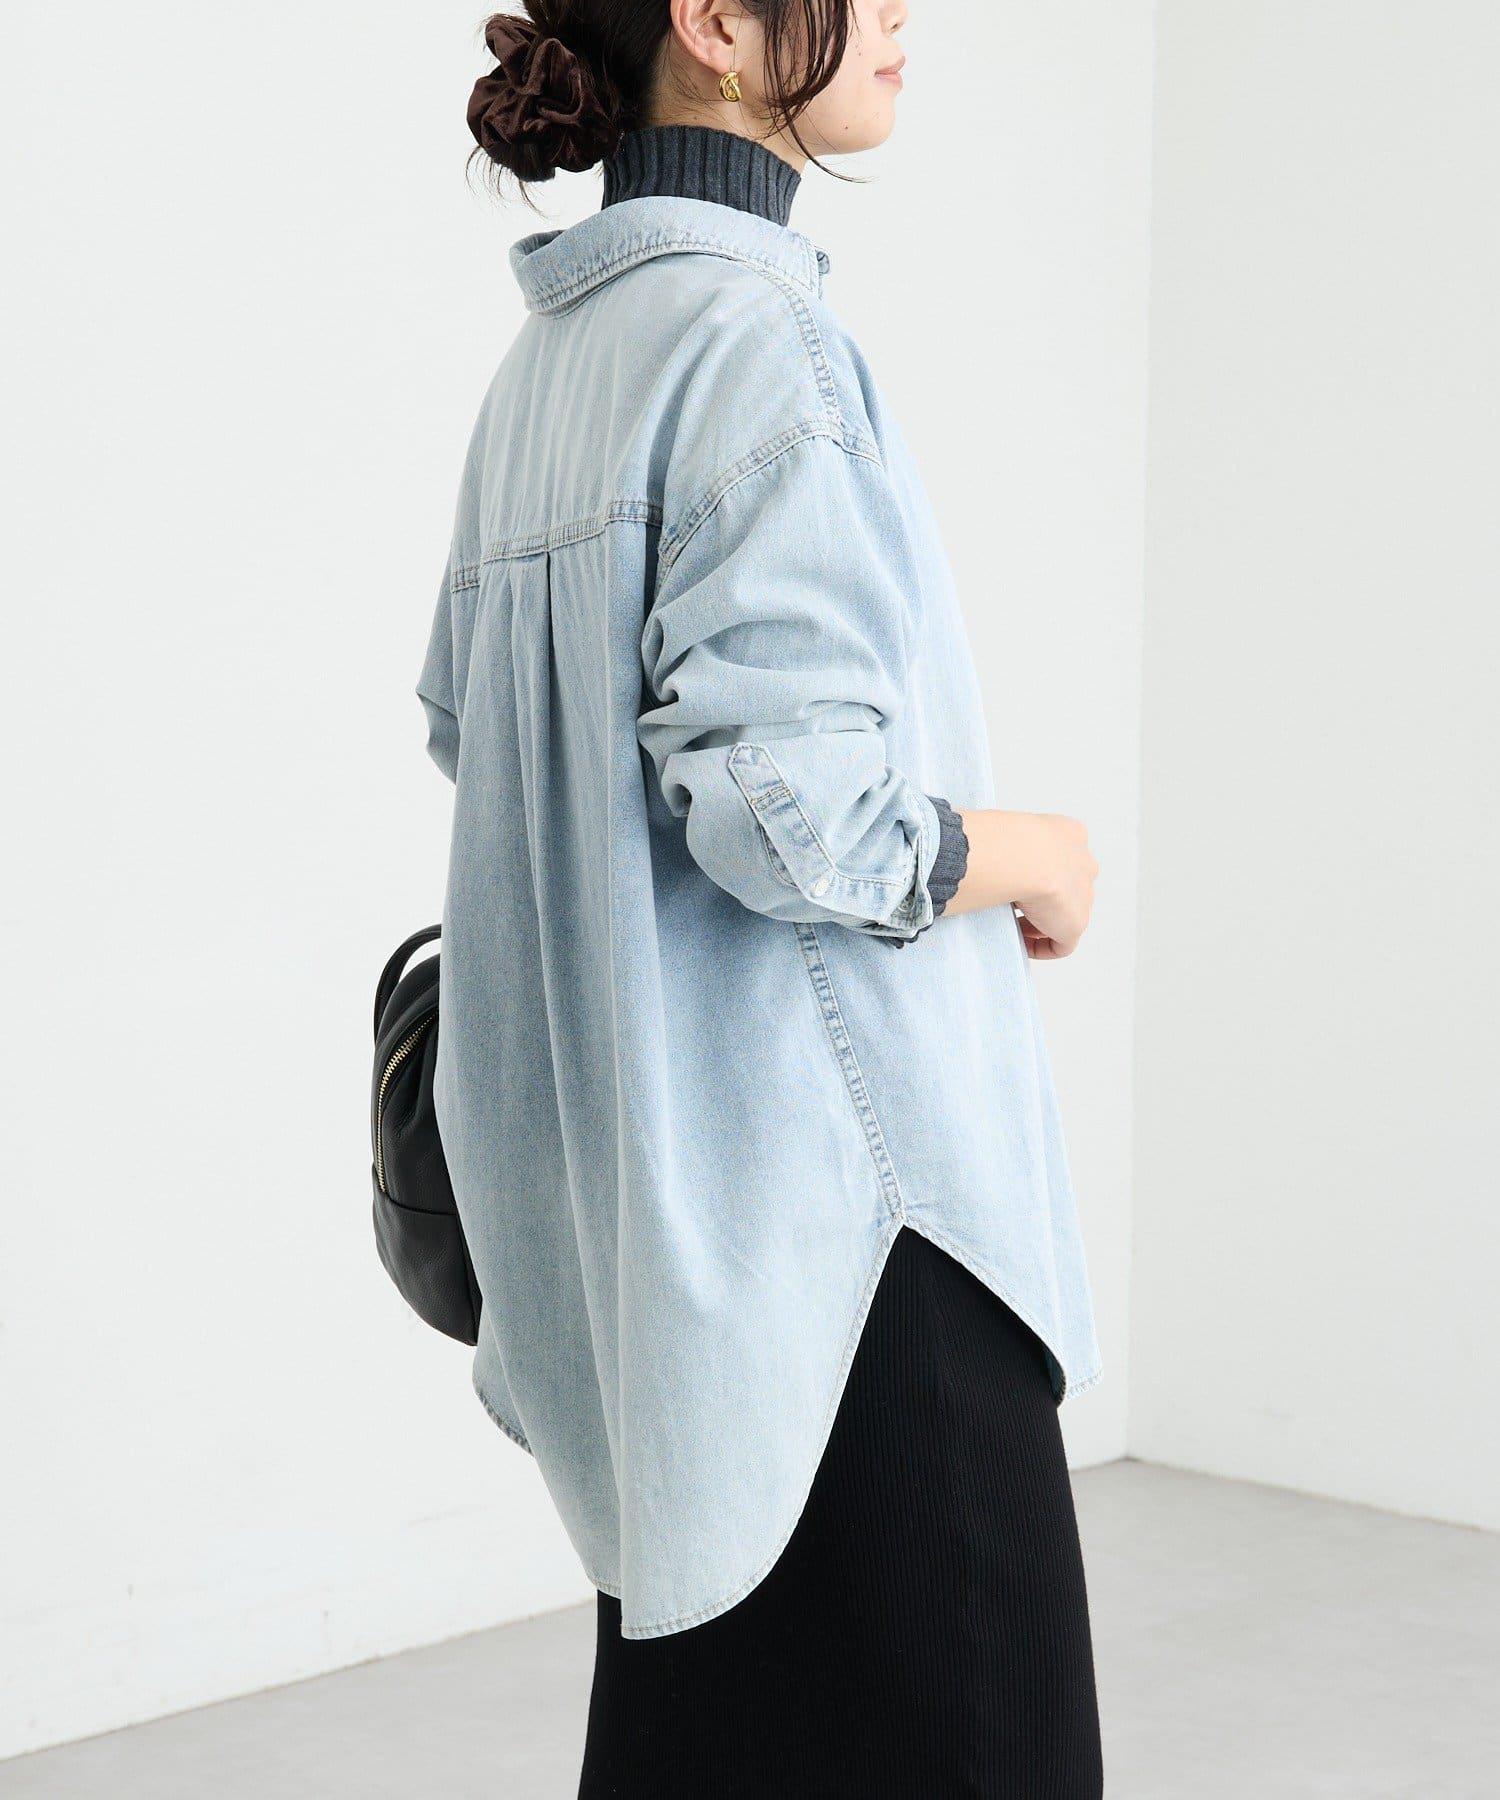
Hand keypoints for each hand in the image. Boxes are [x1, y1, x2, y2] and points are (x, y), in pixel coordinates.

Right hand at [1011, 815, 1097, 957]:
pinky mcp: (1075, 924)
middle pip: (1066, 888)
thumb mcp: (1008, 833)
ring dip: (1040, 922)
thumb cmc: (1004, 838)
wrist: (1019, 856)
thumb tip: (983, 859)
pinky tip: (1020, 944)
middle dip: (1042, 899)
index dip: (1036, 875)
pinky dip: (1040, 947)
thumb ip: (1006, 847)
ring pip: (1065, 914)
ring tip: (1012, 924)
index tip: (1013, 883)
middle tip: (1012, 905)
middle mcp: (1083, 864)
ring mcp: (1083, 896)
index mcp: (1070, 835)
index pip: (1058, 858)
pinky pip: (1061, 943)